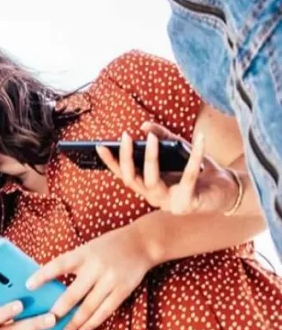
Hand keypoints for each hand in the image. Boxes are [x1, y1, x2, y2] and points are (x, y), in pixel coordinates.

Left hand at [25, 223, 153, 329]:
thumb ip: (71, 263)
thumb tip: (47, 283)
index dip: (43, 275)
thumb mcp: (87, 249)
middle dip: (58, 311)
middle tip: (45, 323)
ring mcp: (110, 280)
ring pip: (88, 307)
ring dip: (74, 323)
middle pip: (73, 294)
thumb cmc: (107, 247)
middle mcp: (96, 267)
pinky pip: (105, 311)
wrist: (142, 243)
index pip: (58, 265)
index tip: (28, 285)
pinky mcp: (122, 290)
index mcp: (83, 254)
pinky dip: (92, 323)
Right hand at [96, 125, 238, 215]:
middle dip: (127, 158)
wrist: (228, 193)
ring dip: (150, 158)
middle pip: (132, 180)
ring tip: (152, 138)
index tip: (100, 146)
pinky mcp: (187, 203)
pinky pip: (188, 177)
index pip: (124, 175)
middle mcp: (154, 197)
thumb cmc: (202, 173)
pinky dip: (195, 157)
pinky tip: (199, 140)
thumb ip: (163, 138)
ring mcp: (169, 203)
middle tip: (126, 137)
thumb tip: (144, 126)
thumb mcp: (180, 151)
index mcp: (149, 187)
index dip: (111, 162)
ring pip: (152, 180)